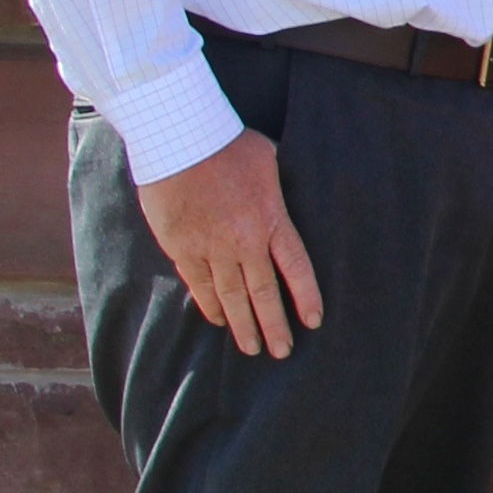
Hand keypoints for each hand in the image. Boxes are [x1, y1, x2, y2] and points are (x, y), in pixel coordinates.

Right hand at [130, 131, 322, 359]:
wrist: (179, 139)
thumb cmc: (227, 143)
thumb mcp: (269, 158)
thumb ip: (279, 185)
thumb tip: (287, 192)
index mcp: (272, 218)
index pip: (296, 267)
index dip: (306, 296)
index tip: (313, 321)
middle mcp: (244, 241)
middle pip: (264, 293)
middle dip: (275, 326)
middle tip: (282, 352)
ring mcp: (212, 248)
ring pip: (231, 297)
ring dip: (243, 325)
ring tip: (252, 348)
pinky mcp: (183, 248)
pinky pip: (199, 286)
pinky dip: (210, 306)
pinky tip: (219, 320)